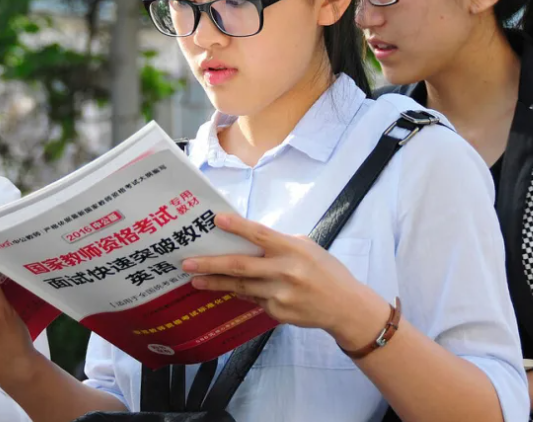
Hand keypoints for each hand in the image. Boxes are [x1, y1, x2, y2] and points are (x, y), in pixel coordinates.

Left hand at [182, 212, 389, 347]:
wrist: (345, 307)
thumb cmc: (325, 271)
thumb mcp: (306, 248)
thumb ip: (278, 244)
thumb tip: (246, 239)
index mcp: (293, 250)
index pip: (261, 235)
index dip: (238, 227)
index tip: (216, 219)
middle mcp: (285, 272)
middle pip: (241, 266)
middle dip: (211, 264)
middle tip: (187, 263)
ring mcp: (280, 295)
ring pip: (240, 287)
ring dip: (215, 283)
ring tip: (194, 279)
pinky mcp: (278, 312)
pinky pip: (253, 299)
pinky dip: (241, 292)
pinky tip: (228, 289)